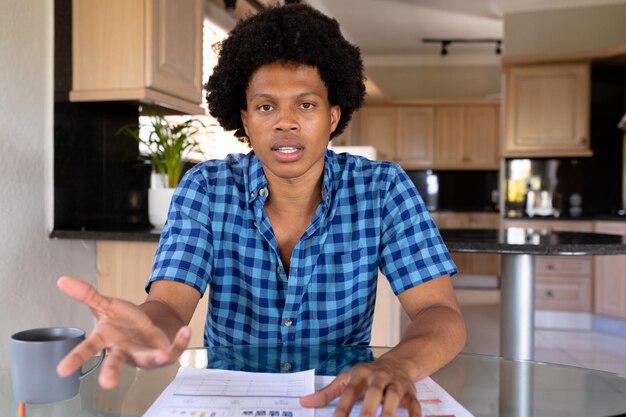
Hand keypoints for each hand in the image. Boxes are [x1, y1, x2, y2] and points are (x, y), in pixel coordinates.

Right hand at [56, 276, 191, 388]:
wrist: (147, 328)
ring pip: (148, 359)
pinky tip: (186, 330)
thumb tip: (62, 280)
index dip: (75, 359)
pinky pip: (174, 349)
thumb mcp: (105, 305)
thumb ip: (86, 295)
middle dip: (111, 373)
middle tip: (107, 384)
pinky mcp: (163, 354)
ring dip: (155, 358)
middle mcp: (124, 351)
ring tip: (162, 355)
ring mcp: (144, 354)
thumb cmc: (123, 322)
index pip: (89, 349)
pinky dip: (181, 340)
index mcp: (107, 340)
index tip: (61, 370)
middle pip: (116, 362)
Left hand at [300, 357, 420, 416]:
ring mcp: (396, 384)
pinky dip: (414, 416)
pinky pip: (415, 405)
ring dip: (389, 413)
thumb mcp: (346, 379)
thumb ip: (327, 393)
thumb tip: (303, 402)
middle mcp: (379, 377)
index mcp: (360, 374)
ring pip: (394, 397)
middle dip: (368, 410)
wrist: (399, 362)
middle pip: (373, 392)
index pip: (349, 392)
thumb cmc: (368, 375)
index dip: (342, 408)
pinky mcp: (411, 392)